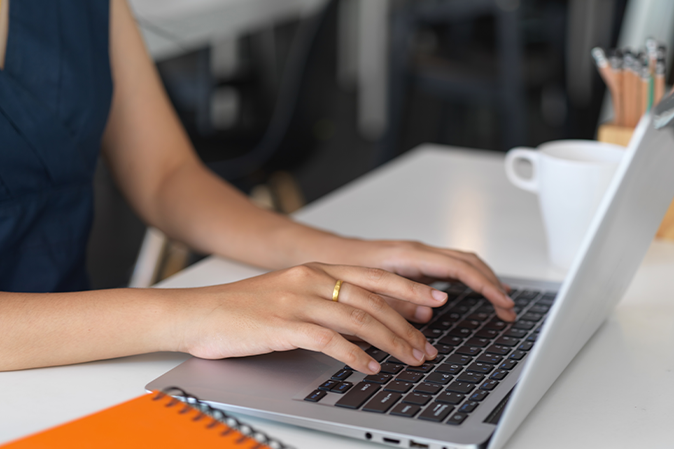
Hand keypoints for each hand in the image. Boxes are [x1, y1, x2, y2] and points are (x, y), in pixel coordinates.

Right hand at [173, 263, 446, 373]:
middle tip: (429, 343)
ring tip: (411, 358)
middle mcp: (311, 280)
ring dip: (391, 341)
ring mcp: (298, 301)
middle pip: (373, 299)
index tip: (434, 300)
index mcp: (314, 270)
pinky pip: (330, 341)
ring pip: (359, 319)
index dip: (407, 289)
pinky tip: (370, 368)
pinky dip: (355, 356)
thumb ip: (322, 299)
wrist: (198, 312)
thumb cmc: (241, 308)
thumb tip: (358, 318)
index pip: (373, 277)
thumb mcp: (287, 292)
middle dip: (407, 323)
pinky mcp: (284, 326)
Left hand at [342, 240, 515, 321]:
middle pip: (468, 261)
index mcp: (409, 256)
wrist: (327, 254)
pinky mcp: (416, 261)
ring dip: (485, 280)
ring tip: (501, 303)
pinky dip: (470, 278)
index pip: (459, 267)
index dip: (485, 285)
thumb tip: (430, 311)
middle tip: (508, 309)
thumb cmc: (343, 268)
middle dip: (493, 284)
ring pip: (463, 261)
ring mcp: (419, 254)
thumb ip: (397, 301)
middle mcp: (417, 251)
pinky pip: (452, 265)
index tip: (501, 302)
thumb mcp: (367, 290)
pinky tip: (478, 291)